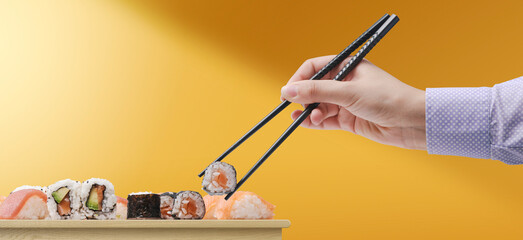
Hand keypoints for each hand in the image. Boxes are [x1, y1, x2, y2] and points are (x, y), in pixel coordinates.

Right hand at [281, 56, 425, 149]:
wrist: (412, 122)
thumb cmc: (388, 99)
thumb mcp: (349, 92)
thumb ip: (317, 91)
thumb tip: (289, 90)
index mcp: (347, 66)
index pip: (315, 67)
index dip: (299, 78)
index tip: (288, 91)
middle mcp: (345, 82)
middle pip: (314, 88)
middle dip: (304, 98)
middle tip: (294, 107)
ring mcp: (346, 101)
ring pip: (319, 105)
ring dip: (311, 112)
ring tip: (310, 118)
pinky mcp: (349, 119)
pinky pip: (326, 119)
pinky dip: (316, 122)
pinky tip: (307, 123)